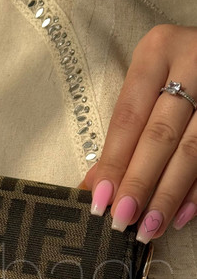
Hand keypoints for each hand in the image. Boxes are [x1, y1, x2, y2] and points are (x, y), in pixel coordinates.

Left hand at [78, 24, 196, 241]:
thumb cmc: (174, 71)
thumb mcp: (146, 86)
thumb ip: (122, 133)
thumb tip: (93, 185)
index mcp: (159, 51)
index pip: (129, 116)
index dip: (114, 161)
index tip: (100, 199)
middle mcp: (194, 62)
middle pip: (161, 135)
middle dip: (140, 183)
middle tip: (122, 219)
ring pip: (192, 151)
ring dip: (168, 196)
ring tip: (149, 227)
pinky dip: (196, 192)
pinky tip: (179, 216)